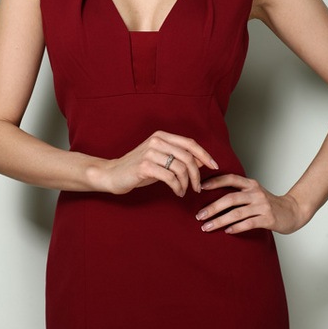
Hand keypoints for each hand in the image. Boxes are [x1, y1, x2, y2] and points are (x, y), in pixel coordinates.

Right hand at [98, 131, 218, 196]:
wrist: (112, 174)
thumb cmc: (139, 168)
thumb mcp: (162, 160)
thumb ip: (180, 157)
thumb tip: (203, 160)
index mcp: (162, 136)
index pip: (190, 143)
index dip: (205, 155)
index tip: (215, 166)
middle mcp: (157, 141)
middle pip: (188, 157)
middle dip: (196, 175)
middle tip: (197, 188)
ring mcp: (150, 152)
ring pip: (180, 168)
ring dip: (186, 184)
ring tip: (183, 191)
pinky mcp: (144, 166)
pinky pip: (170, 178)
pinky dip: (177, 187)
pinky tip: (177, 192)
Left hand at [196, 174, 307, 234]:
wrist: (293, 211)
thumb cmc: (269, 204)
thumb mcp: (255, 192)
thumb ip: (239, 192)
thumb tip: (213, 197)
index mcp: (251, 184)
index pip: (230, 179)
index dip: (215, 182)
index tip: (200, 188)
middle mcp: (256, 192)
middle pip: (230, 198)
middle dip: (212, 207)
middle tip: (199, 216)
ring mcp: (262, 205)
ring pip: (236, 213)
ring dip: (219, 221)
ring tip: (207, 227)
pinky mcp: (268, 218)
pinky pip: (248, 223)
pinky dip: (236, 227)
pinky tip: (227, 231)